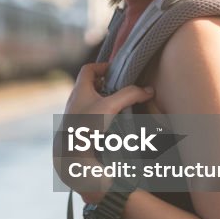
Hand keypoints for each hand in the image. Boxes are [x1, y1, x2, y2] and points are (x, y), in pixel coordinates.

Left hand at [58, 64, 154, 201]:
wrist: (71, 152)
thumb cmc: (87, 125)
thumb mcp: (110, 106)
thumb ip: (130, 95)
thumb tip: (148, 90)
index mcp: (79, 90)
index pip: (88, 69)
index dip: (102, 66)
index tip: (117, 72)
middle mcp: (75, 100)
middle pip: (91, 85)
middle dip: (108, 86)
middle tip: (122, 90)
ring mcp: (76, 114)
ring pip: (92, 101)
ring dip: (106, 102)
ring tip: (121, 106)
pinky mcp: (79, 127)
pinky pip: (92, 116)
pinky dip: (103, 116)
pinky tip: (114, 123)